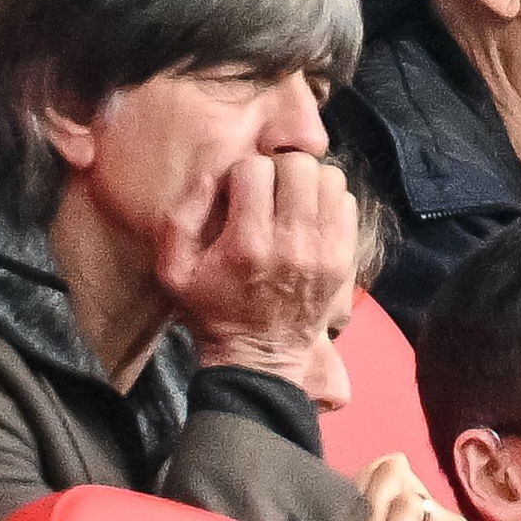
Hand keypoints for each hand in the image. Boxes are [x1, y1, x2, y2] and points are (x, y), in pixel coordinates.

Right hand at [156, 154, 356, 387]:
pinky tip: (310, 216)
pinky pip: (346, 201)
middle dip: (277, 169)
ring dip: (307, 181)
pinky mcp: (344, 257)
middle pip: (297, 165)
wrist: (260, 354)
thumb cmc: (212, 308)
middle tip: (267, 189)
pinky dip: (328, 200)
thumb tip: (211, 174)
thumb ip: (181, 218)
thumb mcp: (174, 270)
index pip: (255, 169)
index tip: (237, 192)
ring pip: (328, 177)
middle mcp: (291, 242)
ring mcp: (324, 250)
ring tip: (291, 199)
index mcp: (246, 243)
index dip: (242, 173)